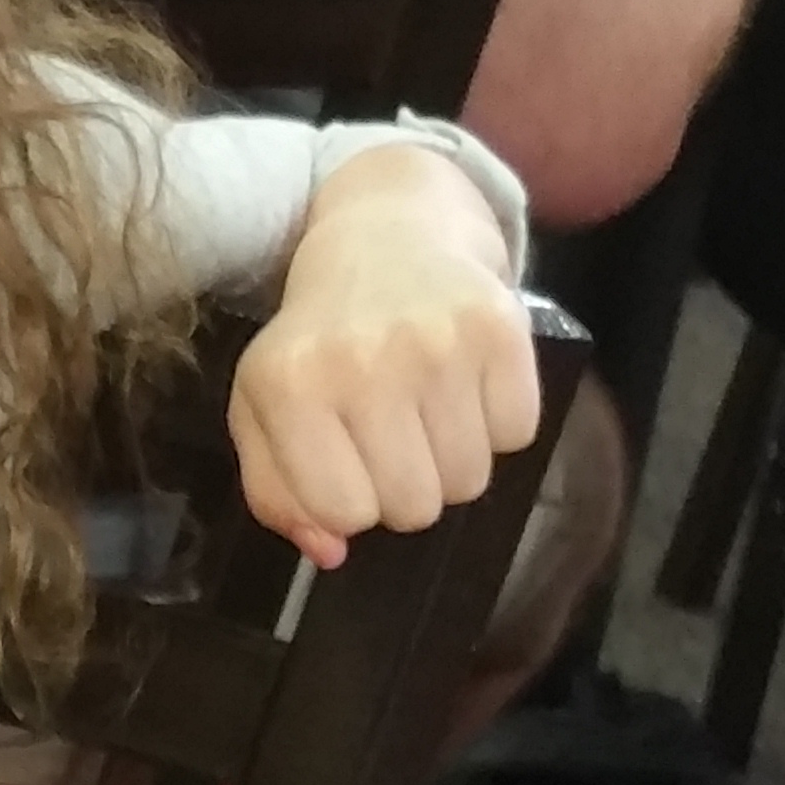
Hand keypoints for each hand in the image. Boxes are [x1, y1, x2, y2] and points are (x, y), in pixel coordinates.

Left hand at [229, 146, 541, 571]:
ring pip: (470, 481)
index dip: (350, 501)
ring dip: (453, 461)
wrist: (389, 232)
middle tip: (393, 433)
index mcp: (289, 385)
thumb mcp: (266, 407)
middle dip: (405, 486)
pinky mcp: (502, 329)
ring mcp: (438, 343)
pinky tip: (466, 382)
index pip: (342, 512)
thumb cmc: (320, 338)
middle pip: (415, 508)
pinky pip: (518, 436)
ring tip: (429, 407)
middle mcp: (363, 361)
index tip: (347, 460)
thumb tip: (328, 552)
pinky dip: (497, 423)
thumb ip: (276, 490)